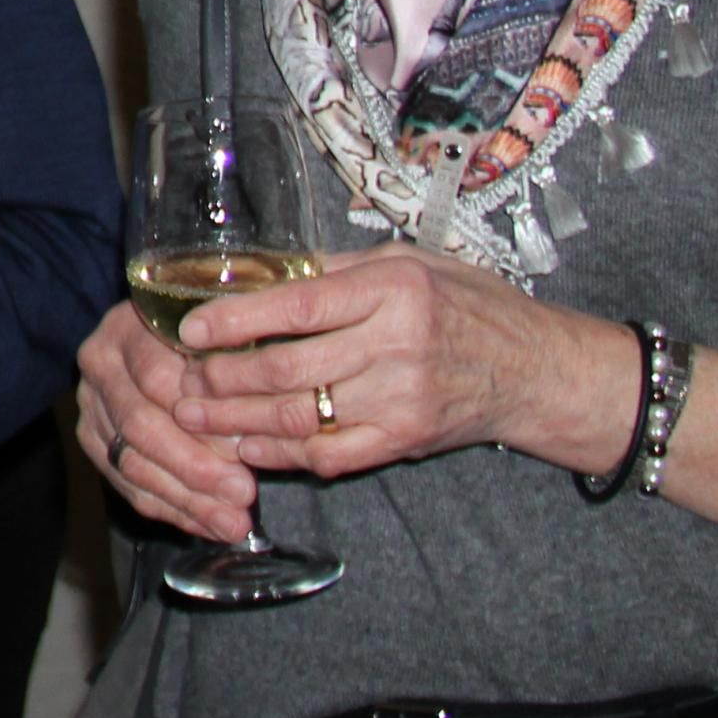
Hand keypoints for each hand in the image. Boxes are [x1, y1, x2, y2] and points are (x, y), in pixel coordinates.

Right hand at [75, 301, 256, 545]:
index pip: (157, 378)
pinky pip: (127, 486)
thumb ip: (228, 373)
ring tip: (232, 522)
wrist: (157, 339)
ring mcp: (91, 404)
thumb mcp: (220, 336)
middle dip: (195, 466)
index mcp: (128, 327)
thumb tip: (244, 436)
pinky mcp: (92, 440)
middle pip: (140, 425)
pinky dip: (171, 510)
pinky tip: (208, 526)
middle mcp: (99, 363)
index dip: (201, 417)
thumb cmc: (205, 338)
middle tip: (243, 493)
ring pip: (132, 462)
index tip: (248, 448)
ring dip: (187, 498)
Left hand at [170, 241, 638, 481]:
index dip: (236, 321)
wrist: (536, 369)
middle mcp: (395, 345)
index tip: (191, 329)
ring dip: (238, 420)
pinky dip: (282, 453)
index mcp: (392, 290)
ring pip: (301, 416)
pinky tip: (246, 446)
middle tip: (181, 380)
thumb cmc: (470, 305)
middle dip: (224, 379)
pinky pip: (332, 454)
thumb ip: (338, 270)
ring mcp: (401, 399)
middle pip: (288, 369)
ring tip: (195, 416)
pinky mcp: (406, 439)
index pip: (297, 307)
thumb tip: (263, 271)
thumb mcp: (410, 263)